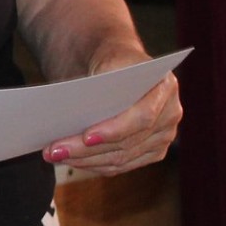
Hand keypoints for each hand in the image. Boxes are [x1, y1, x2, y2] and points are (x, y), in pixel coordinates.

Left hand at [44, 61, 181, 175]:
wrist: (120, 66)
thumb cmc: (111, 62)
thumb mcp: (107, 60)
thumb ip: (101, 84)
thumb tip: (79, 113)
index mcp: (165, 86)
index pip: (142, 117)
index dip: (114, 130)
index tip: (86, 136)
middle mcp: (170, 114)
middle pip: (128, 143)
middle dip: (87, 149)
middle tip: (54, 150)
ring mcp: (164, 136)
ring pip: (122, 158)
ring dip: (85, 161)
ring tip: (55, 155)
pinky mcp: (153, 152)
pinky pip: (122, 165)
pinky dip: (94, 165)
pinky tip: (72, 160)